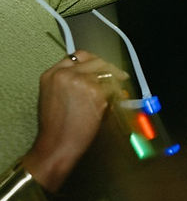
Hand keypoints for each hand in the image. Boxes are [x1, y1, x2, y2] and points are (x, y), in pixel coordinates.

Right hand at [22, 50, 128, 191]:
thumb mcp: (53, 95)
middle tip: (121, 76)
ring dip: (113, 84)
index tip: (103, 66)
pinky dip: (114, 97)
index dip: (93, 61)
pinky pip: (112, 89)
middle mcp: (64, 73)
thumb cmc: (56, 126)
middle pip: (96, 61)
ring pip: (107, 74)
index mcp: (51, 74)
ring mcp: (80, 81)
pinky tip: (108, 108)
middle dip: (110, 68)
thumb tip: (96, 74)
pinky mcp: (95, 91)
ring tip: (114, 96)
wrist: (57, 144)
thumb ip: (69, 81)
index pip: (77, 56)